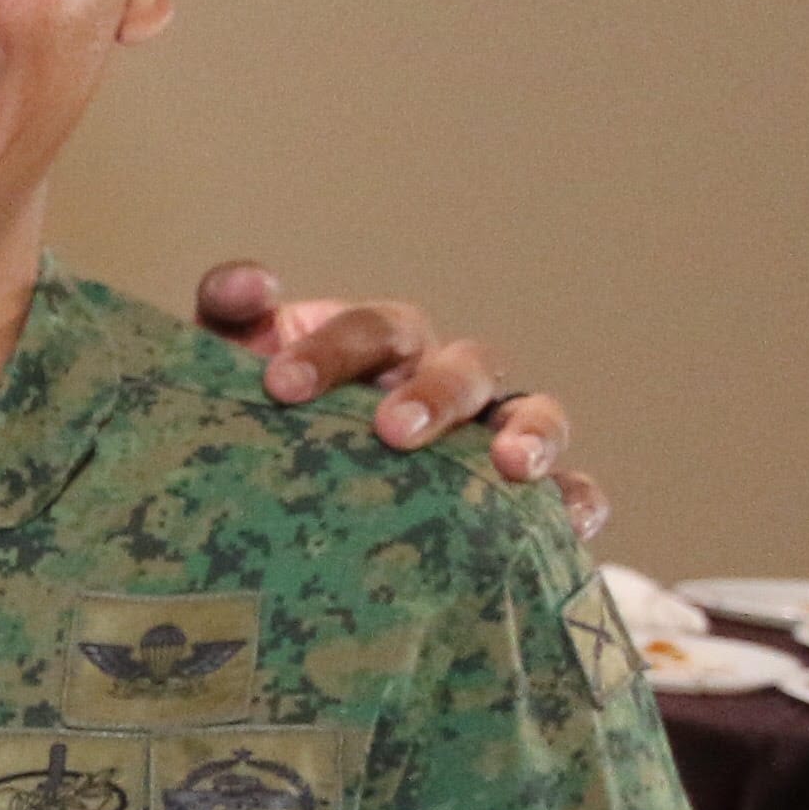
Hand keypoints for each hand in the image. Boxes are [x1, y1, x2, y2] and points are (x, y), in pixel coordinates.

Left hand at [190, 264, 605, 545]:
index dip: (332, 351)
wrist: (268, 509)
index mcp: (382, 345)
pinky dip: (579, 499)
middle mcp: (446, 380)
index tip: (280, 387)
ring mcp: (489, 435)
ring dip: (531, 434)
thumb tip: (253, 286)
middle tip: (392, 431)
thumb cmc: (262, 428)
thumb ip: (229, 317)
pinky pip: (570, 490)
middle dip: (434, 394)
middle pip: (465, 367)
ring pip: (534, 414)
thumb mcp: (231, 371)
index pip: (372, 330)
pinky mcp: (519, 496)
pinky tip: (571, 523)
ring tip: (512, 466)